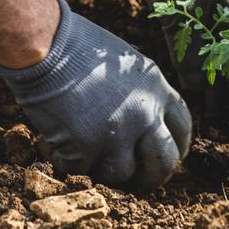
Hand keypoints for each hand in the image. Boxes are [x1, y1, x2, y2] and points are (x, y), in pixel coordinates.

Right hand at [0, 0, 191, 190]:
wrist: (45, 45)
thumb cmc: (77, 45)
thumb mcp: (125, 63)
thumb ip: (138, 93)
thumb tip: (139, 118)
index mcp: (156, 89)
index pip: (182, 127)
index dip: (178, 146)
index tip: (171, 156)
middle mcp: (143, 114)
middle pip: (163, 163)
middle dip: (152, 178)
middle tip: (138, 182)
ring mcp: (115, 134)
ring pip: (121, 174)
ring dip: (101, 169)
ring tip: (81, 152)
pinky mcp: (84, 149)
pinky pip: (79, 171)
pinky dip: (62, 160)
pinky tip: (48, 142)